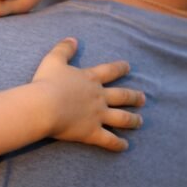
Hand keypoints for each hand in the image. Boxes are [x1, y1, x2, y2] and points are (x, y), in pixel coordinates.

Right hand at [32, 38, 144, 152]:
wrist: (44, 106)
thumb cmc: (46, 82)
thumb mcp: (53, 60)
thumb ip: (64, 49)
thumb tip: (73, 39)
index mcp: (90, 79)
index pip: (110, 71)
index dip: (120, 68)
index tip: (128, 66)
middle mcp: (98, 97)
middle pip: (122, 96)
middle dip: (134, 97)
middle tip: (142, 98)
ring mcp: (98, 115)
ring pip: (122, 118)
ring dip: (133, 120)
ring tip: (140, 121)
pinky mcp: (92, 132)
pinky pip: (109, 140)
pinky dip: (118, 144)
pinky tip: (125, 146)